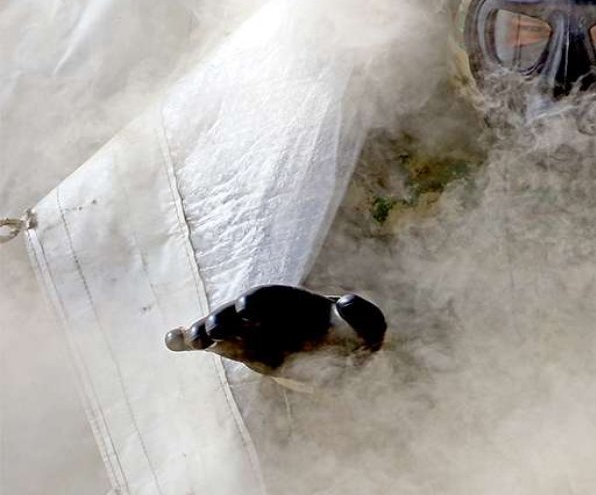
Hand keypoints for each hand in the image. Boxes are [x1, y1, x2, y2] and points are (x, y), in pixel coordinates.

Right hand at [164, 285, 386, 376]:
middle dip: (223, 319)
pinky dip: (192, 341)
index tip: (244, 307)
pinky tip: (171, 340)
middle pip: (237, 314)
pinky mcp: (244, 350)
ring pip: (221, 331)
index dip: (253, 305)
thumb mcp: (367, 323)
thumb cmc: (353, 332)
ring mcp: (250, 332)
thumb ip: (360, 313)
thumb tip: (348, 302)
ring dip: (204, 333)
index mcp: (289, 302)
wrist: (340, 349)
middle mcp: (264, 315)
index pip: (265, 301)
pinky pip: (215, 345)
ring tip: (184, 338)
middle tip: (209, 331)